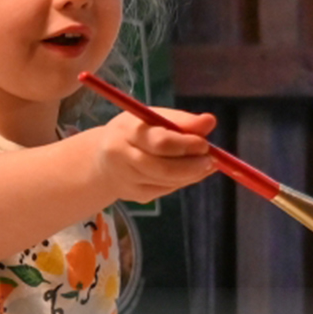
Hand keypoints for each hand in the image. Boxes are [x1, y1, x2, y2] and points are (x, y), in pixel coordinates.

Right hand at [85, 108, 219, 204]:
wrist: (102, 160)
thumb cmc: (134, 133)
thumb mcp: (152, 118)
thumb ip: (180, 120)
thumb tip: (210, 122)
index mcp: (127, 132)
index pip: (160, 142)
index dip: (186, 145)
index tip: (205, 143)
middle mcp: (122, 157)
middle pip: (163, 168)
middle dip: (192, 165)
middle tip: (210, 160)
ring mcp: (127, 180)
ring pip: (167, 181)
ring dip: (192, 174)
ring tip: (204, 165)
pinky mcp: (136, 195)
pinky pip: (166, 189)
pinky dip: (183, 181)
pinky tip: (190, 173)